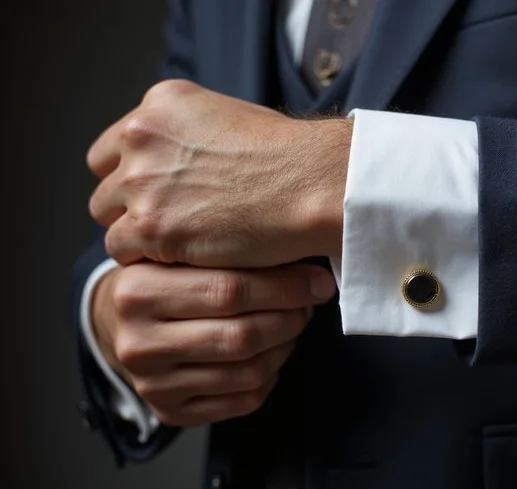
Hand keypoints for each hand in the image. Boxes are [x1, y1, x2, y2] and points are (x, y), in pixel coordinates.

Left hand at [87, 79, 350, 267]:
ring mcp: (142, 181)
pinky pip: (122, 251)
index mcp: (160, 104)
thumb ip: (194, 135)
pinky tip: (183, 259)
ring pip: (109, 218)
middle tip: (170, 224)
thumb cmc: (291, 157)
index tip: (160, 195)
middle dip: (132, 205)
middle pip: (106, 184)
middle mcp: (141, 136)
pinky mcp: (151, 226)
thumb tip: (185, 160)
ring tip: (179, 245)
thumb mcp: (233, 118)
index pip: (114, 148)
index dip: (134, 176)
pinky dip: (148, 260)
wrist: (313, 183)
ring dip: (139, 234)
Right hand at [91, 261, 335, 426]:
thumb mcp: (181, 254)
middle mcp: (139, 343)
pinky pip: (243, 400)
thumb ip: (230, 254)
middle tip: (308, 303)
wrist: (120, 322)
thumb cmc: (164, 280)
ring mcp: (153, 385)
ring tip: (291, 324)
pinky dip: (271, 375)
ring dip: (284, 347)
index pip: (228, 290)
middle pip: (241, 336)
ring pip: (248, 372)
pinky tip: (271, 352)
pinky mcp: (171, 412)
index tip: (317, 281)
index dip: (284, 287)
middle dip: (289, 319)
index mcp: (138, 291)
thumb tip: (305, 265)